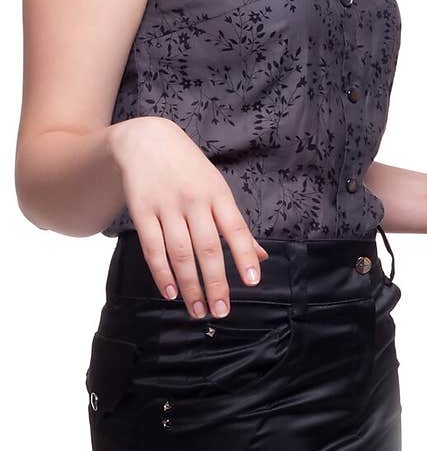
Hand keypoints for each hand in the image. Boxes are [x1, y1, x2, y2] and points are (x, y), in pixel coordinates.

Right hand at [109, 116, 269, 318]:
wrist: (148, 140)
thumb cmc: (190, 170)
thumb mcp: (218, 189)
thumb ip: (237, 226)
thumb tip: (261, 258)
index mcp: (218, 194)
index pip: (236, 229)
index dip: (244, 256)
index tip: (253, 282)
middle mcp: (194, 201)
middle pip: (207, 248)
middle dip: (215, 283)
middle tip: (221, 311)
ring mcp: (167, 206)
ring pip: (180, 253)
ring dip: (190, 286)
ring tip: (198, 310)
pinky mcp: (142, 211)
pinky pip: (152, 247)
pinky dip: (162, 273)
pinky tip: (171, 292)